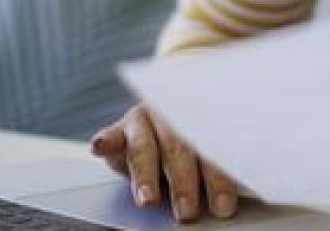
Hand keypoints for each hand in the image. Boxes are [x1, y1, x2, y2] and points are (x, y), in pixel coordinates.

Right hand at [90, 103, 243, 222]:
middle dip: (183, 183)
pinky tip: (100, 146)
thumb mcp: (209, 159)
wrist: (170, 120)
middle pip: (180, 150)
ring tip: (148, 200)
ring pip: (146, 148)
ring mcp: (147, 121)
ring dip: (146, 176)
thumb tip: (230, 202)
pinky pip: (112, 135)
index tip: (223, 206)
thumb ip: (217, 172)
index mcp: (206, 123)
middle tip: (186, 211)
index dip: (219, 179)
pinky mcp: (121, 129)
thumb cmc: (197, 149)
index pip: (215, 150)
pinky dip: (105, 141)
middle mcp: (176, 118)